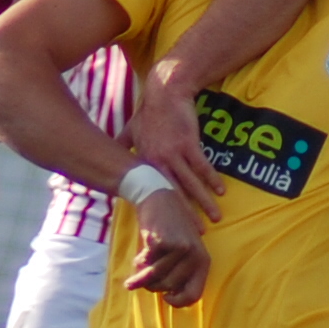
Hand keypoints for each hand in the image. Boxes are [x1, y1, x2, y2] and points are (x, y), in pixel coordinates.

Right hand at [123, 186, 211, 305]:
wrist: (159, 198)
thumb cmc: (169, 229)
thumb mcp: (183, 250)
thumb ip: (180, 273)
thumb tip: (170, 297)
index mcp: (203, 261)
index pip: (194, 295)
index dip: (178, 302)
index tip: (165, 298)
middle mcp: (195, 256)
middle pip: (169, 287)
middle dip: (152, 286)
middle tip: (142, 280)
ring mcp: (180, 249)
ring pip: (155, 277)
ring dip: (141, 277)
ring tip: (133, 276)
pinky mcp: (163, 242)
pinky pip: (145, 263)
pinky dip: (138, 262)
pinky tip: (138, 255)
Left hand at [127, 66, 225, 222]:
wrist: (165, 92)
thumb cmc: (149, 111)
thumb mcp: (132, 130)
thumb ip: (122, 145)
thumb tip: (107, 153)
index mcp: (144, 162)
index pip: (152, 192)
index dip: (160, 211)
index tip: (166, 228)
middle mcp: (158, 161)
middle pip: (173, 193)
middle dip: (185, 215)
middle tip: (193, 235)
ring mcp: (174, 152)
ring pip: (190, 183)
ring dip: (204, 202)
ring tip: (215, 217)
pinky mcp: (189, 143)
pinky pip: (203, 165)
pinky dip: (212, 179)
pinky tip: (221, 191)